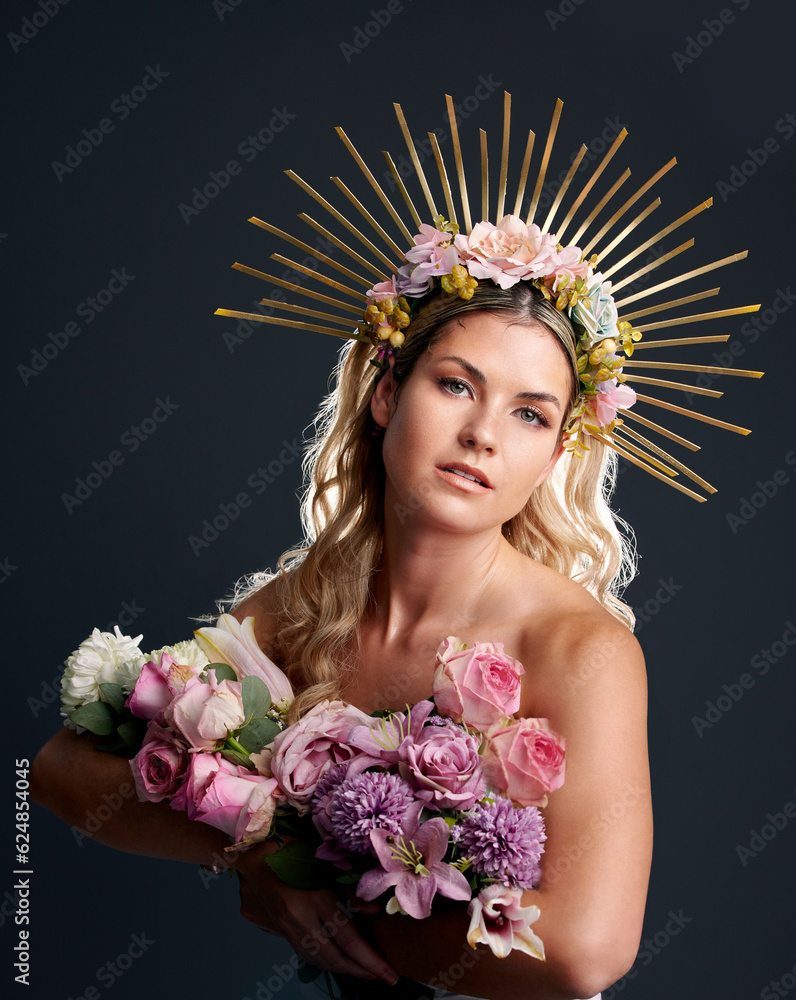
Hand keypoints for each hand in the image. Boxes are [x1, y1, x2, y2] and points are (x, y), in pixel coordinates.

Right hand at [235, 847, 396, 984]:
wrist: (253, 852)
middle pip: (335, 957)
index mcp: (315, 897)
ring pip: (320, 960)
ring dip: (345, 970)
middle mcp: (300, 918)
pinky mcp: (281, 930)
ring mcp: (288, 927)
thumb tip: (375, 910)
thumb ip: (350, 888)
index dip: (371, 960)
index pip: (349, 939)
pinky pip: (307, 954)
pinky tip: (340, 962)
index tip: (389, 973)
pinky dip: (326, 963)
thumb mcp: (326, 862)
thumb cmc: (293, 848)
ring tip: (367, 971)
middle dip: (362, 971)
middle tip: (384, 977)